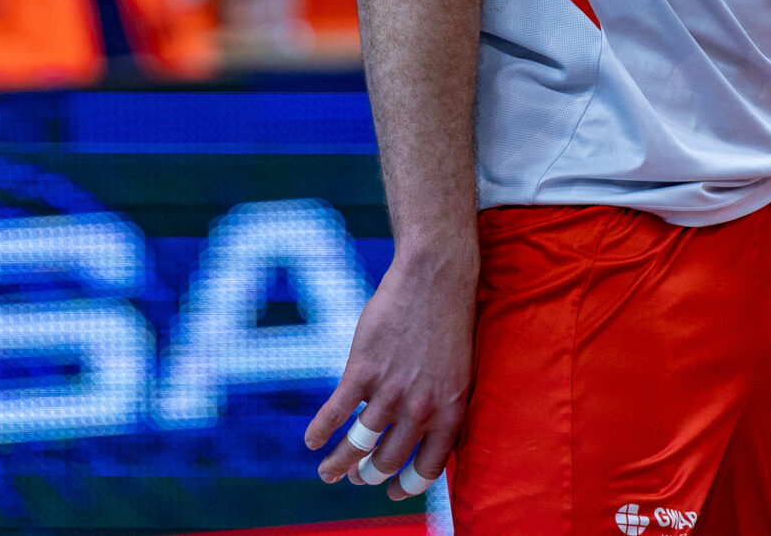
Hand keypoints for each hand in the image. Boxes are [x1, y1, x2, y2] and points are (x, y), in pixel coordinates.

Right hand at [304, 242, 476, 498]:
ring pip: (358, 444)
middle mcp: (421, 408)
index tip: (393, 493)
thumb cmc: (449, 321)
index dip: (407, 487)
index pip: (428, 468)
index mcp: (450, 410)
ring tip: (329, 473)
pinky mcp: (362, 369)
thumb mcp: (459, 372)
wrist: (435, 277)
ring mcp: (390, 390)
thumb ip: (442, 407)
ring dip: (339, 464)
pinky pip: (335, 413)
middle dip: (370, 475)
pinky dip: (319, 432)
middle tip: (359, 477)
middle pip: (388, 461)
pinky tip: (311, 441)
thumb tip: (424, 438)